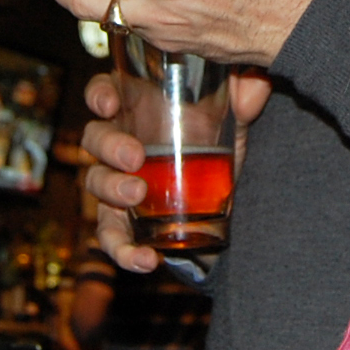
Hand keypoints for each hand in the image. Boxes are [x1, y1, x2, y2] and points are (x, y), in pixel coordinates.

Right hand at [81, 71, 271, 272]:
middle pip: (95, 138)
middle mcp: (120, 141)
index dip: (99, 95)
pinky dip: (123, 251)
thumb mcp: (233, 109)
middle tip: (135, 157)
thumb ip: (245, 91)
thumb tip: (254, 90)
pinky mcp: (128, 221)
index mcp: (137, 106)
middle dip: (109, 147)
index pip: (103, 92)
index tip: (110, 104)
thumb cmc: (217, 132)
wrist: (225, 186)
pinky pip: (112, 238)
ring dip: (111, 190)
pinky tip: (146, 259)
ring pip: (96, 183)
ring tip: (137, 196)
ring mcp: (119, 182)